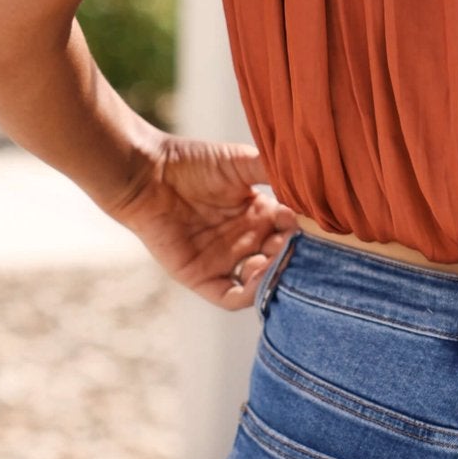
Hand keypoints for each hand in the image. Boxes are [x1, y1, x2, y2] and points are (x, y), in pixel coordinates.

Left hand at [103, 135, 299, 309]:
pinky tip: (258, 277)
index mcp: (258, 214)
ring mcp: (225, 260)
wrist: (149, 174)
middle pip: (280, 258)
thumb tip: (308, 180)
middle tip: (293, 244)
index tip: (304, 221)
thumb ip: (272, 170)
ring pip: (261, 280)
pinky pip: (231, 296)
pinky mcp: (202, 277)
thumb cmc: (193, 163)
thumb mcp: (240, 162)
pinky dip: (249, 294)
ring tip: (275, 258)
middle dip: (292, 255)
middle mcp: (245, 240)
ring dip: (274, 274)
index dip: (301, 230)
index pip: (291, 231)